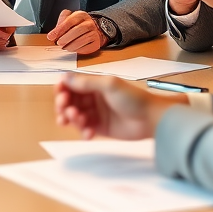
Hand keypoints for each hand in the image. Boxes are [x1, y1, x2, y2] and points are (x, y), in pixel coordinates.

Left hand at [47, 10, 106, 54]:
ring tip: (65, 47)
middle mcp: (89, 23)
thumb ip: (60, 23)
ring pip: (84, 39)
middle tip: (59, 43)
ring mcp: (94, 33)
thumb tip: (53, 34)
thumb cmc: (78, 25)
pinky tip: (73, 49)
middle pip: (78, 29)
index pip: (70, 21)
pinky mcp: (96, 43)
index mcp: (80, 15)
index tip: (51, 36)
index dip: (59, 29)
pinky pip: (88, 47)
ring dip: (72, 45)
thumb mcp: (69, 19)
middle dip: (67, 37)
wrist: (95, 30)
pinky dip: (79, 50)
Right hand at [54, 74, 182, 139]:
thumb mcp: (109, 85)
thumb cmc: (133, 98)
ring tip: (80, 121)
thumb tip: (64, 77)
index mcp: (94, 84)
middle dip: (64, 106)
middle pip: (69, 100)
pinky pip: (83, 129)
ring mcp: (95, 113)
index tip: (61, 96)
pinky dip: (83, 131)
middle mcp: (92, 97)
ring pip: (74, 116)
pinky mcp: (99, 128)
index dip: (62, 89)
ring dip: (72, 119)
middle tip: (67, 111)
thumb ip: (86, 82)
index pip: (71, 84)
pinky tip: (89, 134)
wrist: (151, 119)